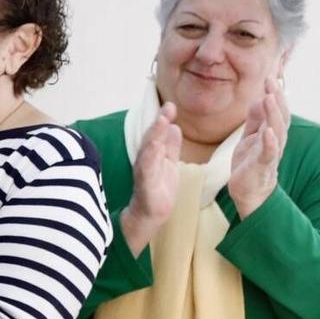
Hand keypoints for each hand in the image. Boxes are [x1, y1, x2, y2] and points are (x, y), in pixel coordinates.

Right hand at [121, 102, 182, 254]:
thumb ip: (171, 146)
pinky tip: (155, 146)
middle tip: (168, 107)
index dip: (163, 119)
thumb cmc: (159, 189)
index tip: (170, 105)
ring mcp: (144, 171)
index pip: (158, 133)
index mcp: (153, 154)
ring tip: (162, 121)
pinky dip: (150, 157)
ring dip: (154, 135)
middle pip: (151, 137)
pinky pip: (147, 169)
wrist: (151, 214)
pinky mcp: (146, 185)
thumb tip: (175, 126)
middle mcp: (146, 159)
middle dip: (159, 122)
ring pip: (148, 150)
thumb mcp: (169, 162)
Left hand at [228, 77, 287, 219]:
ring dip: (273, 114)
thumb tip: (260, 98)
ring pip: (276, 131)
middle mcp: (275, 141)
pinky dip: (269, 141)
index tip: (270, 76)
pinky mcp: (262, 167)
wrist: (249, 192)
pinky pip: (268, 152)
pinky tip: (267, 130)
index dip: (274, 93)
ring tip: (270, 97)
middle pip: (279, 116)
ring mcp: (270, 153)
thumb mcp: (250, 137)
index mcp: (271, 132)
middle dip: (276, 98)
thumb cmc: (250, 164)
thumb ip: (255, 120)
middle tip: (271, 81)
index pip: (276, 110)